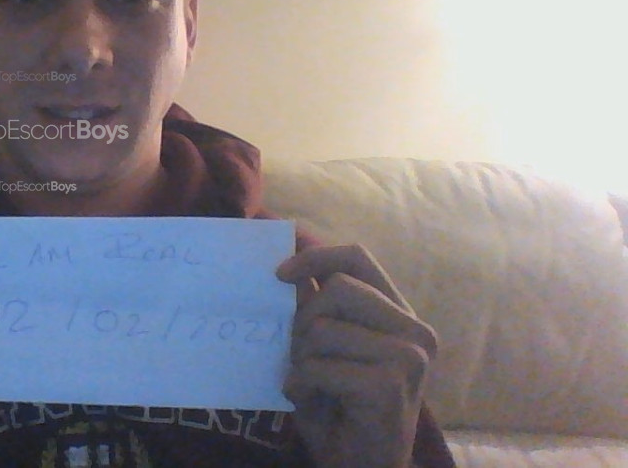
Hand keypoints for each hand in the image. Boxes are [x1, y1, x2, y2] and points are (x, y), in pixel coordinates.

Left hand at [276, 244, 436, 467]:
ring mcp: (408, 357)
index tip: (279, 273)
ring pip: (322, 328)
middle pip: (337, 287)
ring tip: (312, 383)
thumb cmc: (338, 408)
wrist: (361, 467)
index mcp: (399, 315)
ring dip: (301, 358)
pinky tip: (312, 401)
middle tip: (302, 355)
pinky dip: (301, 384)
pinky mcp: (389, 384)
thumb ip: (314, 304)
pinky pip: (317, 366)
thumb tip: (292, 249)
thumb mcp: (321, 348)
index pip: (358, 257)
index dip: (314, 256)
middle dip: (303, 319)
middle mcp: (415, 331)